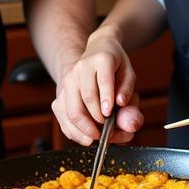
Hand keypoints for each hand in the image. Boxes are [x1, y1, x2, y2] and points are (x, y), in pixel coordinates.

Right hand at [52, 31, 143, 145]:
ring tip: (98, 137)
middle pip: (85, 98)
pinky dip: (74, 131)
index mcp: (101, 59)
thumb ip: (127, 89)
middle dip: (96, 120)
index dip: (106, 98)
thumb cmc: (114, 66)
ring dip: (85, 128)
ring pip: (72, 110)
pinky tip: (86, 137)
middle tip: (108, 132)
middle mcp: (81, 68)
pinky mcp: (60, 94)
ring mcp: (68, 81)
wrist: (95, 52)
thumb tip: (120, 103)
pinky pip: (63, 117)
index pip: (104, 80)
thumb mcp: (128, 72)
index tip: (109, 114)